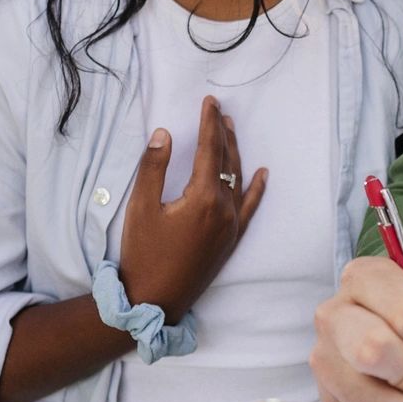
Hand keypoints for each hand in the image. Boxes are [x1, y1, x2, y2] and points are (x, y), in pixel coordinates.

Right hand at [119, 96, 266, 321]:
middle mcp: (224, 210)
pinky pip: (249, 208)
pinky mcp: (230, 240)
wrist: (154, 300)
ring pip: (238, 180)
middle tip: (218, 109)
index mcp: (203, 198)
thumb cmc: (142, 253)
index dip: (209, 123)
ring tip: (231, 129)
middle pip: (227, 161)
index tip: (209, 102)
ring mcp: (230, 226)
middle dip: (222, 132)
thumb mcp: (140, 207)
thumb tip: (164, 133)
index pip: (209, 150)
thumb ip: (153, 168)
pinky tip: (262, 174)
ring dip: (234, 153)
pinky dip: (255, 189)